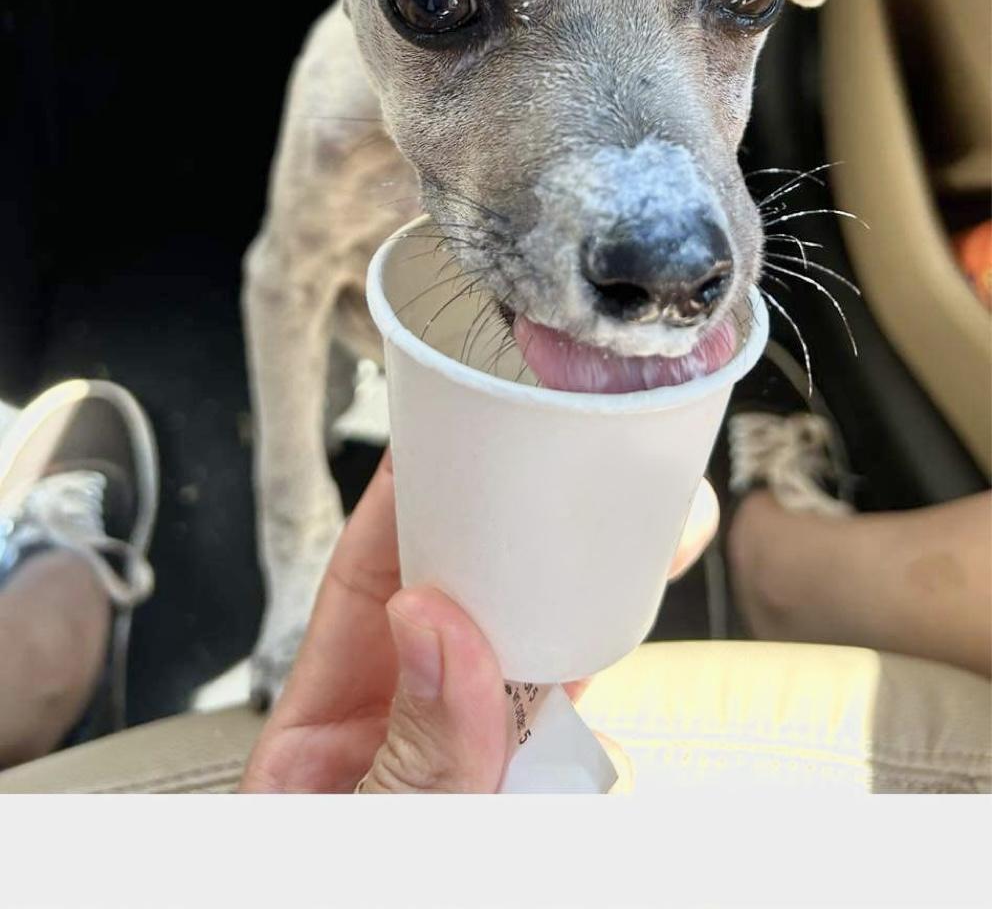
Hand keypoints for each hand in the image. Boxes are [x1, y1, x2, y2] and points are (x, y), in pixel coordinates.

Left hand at [240, 451, 718, 793]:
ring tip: (633, 513)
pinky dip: (595, 657)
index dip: (409, 498)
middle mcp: (395, 724)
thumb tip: (440, 623)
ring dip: (576, 578)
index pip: (366, 580)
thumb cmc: (310, 894)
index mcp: (323, 721)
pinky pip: (555, 714)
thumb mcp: (352, 837)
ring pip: (521, 647)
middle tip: (576, 456)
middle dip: (516, 522)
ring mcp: (461, 756)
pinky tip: (633, 603)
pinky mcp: (514, 788)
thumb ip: (406, 751)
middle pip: (458, 596)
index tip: (453, 429)